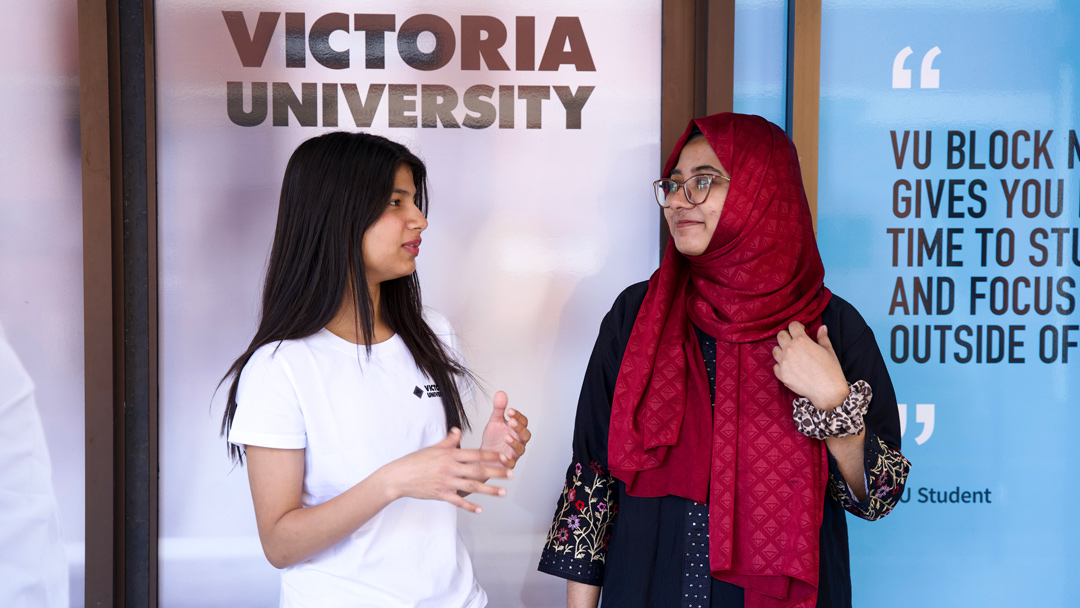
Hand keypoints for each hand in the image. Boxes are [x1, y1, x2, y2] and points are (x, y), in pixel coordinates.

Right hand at [384, 428, 510, 512]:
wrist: (398, 477)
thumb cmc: (414, 461)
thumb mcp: (432, 447)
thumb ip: (448, 441)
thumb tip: (458, 431)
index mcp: (450, 455)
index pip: (476, 454)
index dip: (493, 455)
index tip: (505, 456)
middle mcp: (450, 468)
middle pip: (478, 470)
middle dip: (497, 472)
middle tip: (511, 474)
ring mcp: (446, 482)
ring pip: (472, 487)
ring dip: (489, 490)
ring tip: (503, 492)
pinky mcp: (441, 494)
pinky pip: (458, 501)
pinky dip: (470, 506)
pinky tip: (480, 509)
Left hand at [479, 391, 530, 468]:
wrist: (483, 455)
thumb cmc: (492, 438)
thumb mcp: (494, 421)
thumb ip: (499, 409)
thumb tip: (501, 393)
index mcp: (516, 429)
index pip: (523, 421)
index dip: (518, 416)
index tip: (509, 411)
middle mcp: (518, 441)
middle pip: (525, 435)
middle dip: (519, 428)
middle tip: (511, 422)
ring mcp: (514, 453)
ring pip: (520, 449)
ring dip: (515, 443)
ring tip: (507, 437)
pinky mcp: (508, 464)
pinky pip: (511, 463)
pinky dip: (507, 460)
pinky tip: (501, 455)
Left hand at [772, 321, 848, 410]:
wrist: (827, 391)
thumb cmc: (831, 370)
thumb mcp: (829, 350)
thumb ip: (822, 337)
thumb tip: (822, 327)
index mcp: (801, 341)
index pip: (792, 325)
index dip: (797, 327)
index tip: (801, 331)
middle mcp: (790, 349)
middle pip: (780, 335)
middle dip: (787, 336)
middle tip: (795, 342)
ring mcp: (783, 362)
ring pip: (775, 350)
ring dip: (782, 350)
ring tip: (792, 355)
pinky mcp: (781, 374)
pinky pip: (775, 365)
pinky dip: (781, 365)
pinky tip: (791, 368)